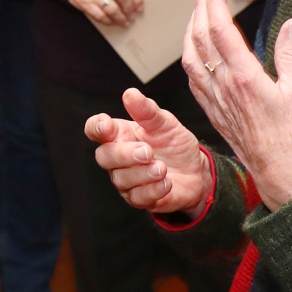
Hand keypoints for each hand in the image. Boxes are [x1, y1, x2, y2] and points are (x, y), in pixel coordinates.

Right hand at [69, 0, 142, 26]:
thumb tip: (136, 0)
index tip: (140, 8)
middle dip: (130, 10)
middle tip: (132, 16)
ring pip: (112, 9)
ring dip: (120, 18)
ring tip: (124, 22)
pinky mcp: (84, 1)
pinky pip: (100, 15)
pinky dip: (108, 21)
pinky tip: (112, 22)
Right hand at [86, 88, 212, 217]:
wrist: (196, 170)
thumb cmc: (174, 143)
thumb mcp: (165, 123)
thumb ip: (147, 110)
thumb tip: (130, 93)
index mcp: (120, 134)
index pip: (95, 129)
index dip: (96, 127)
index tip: (107, 126)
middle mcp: (118, 158)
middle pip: (104, 156)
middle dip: (124, 154)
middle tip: (148, 151)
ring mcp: (126, 180)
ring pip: (121, 179)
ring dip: (143, 173)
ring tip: (162, 168)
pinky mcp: (139, 198)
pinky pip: (138, 197)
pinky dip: (153, 190)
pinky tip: (167, 183)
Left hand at [182, 0, 291, 209]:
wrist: (278, 172)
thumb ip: (290, 54)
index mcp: (245, 76)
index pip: (220, 30)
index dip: (212, 2)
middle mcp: (224, 85)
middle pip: (201, 38)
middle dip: (199, 7)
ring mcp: (215, 98)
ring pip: (191, 57)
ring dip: (189, 30)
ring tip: (194, 11)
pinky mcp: (212, 110)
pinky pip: (192, 78)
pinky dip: (190, 56)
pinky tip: (193, 50)